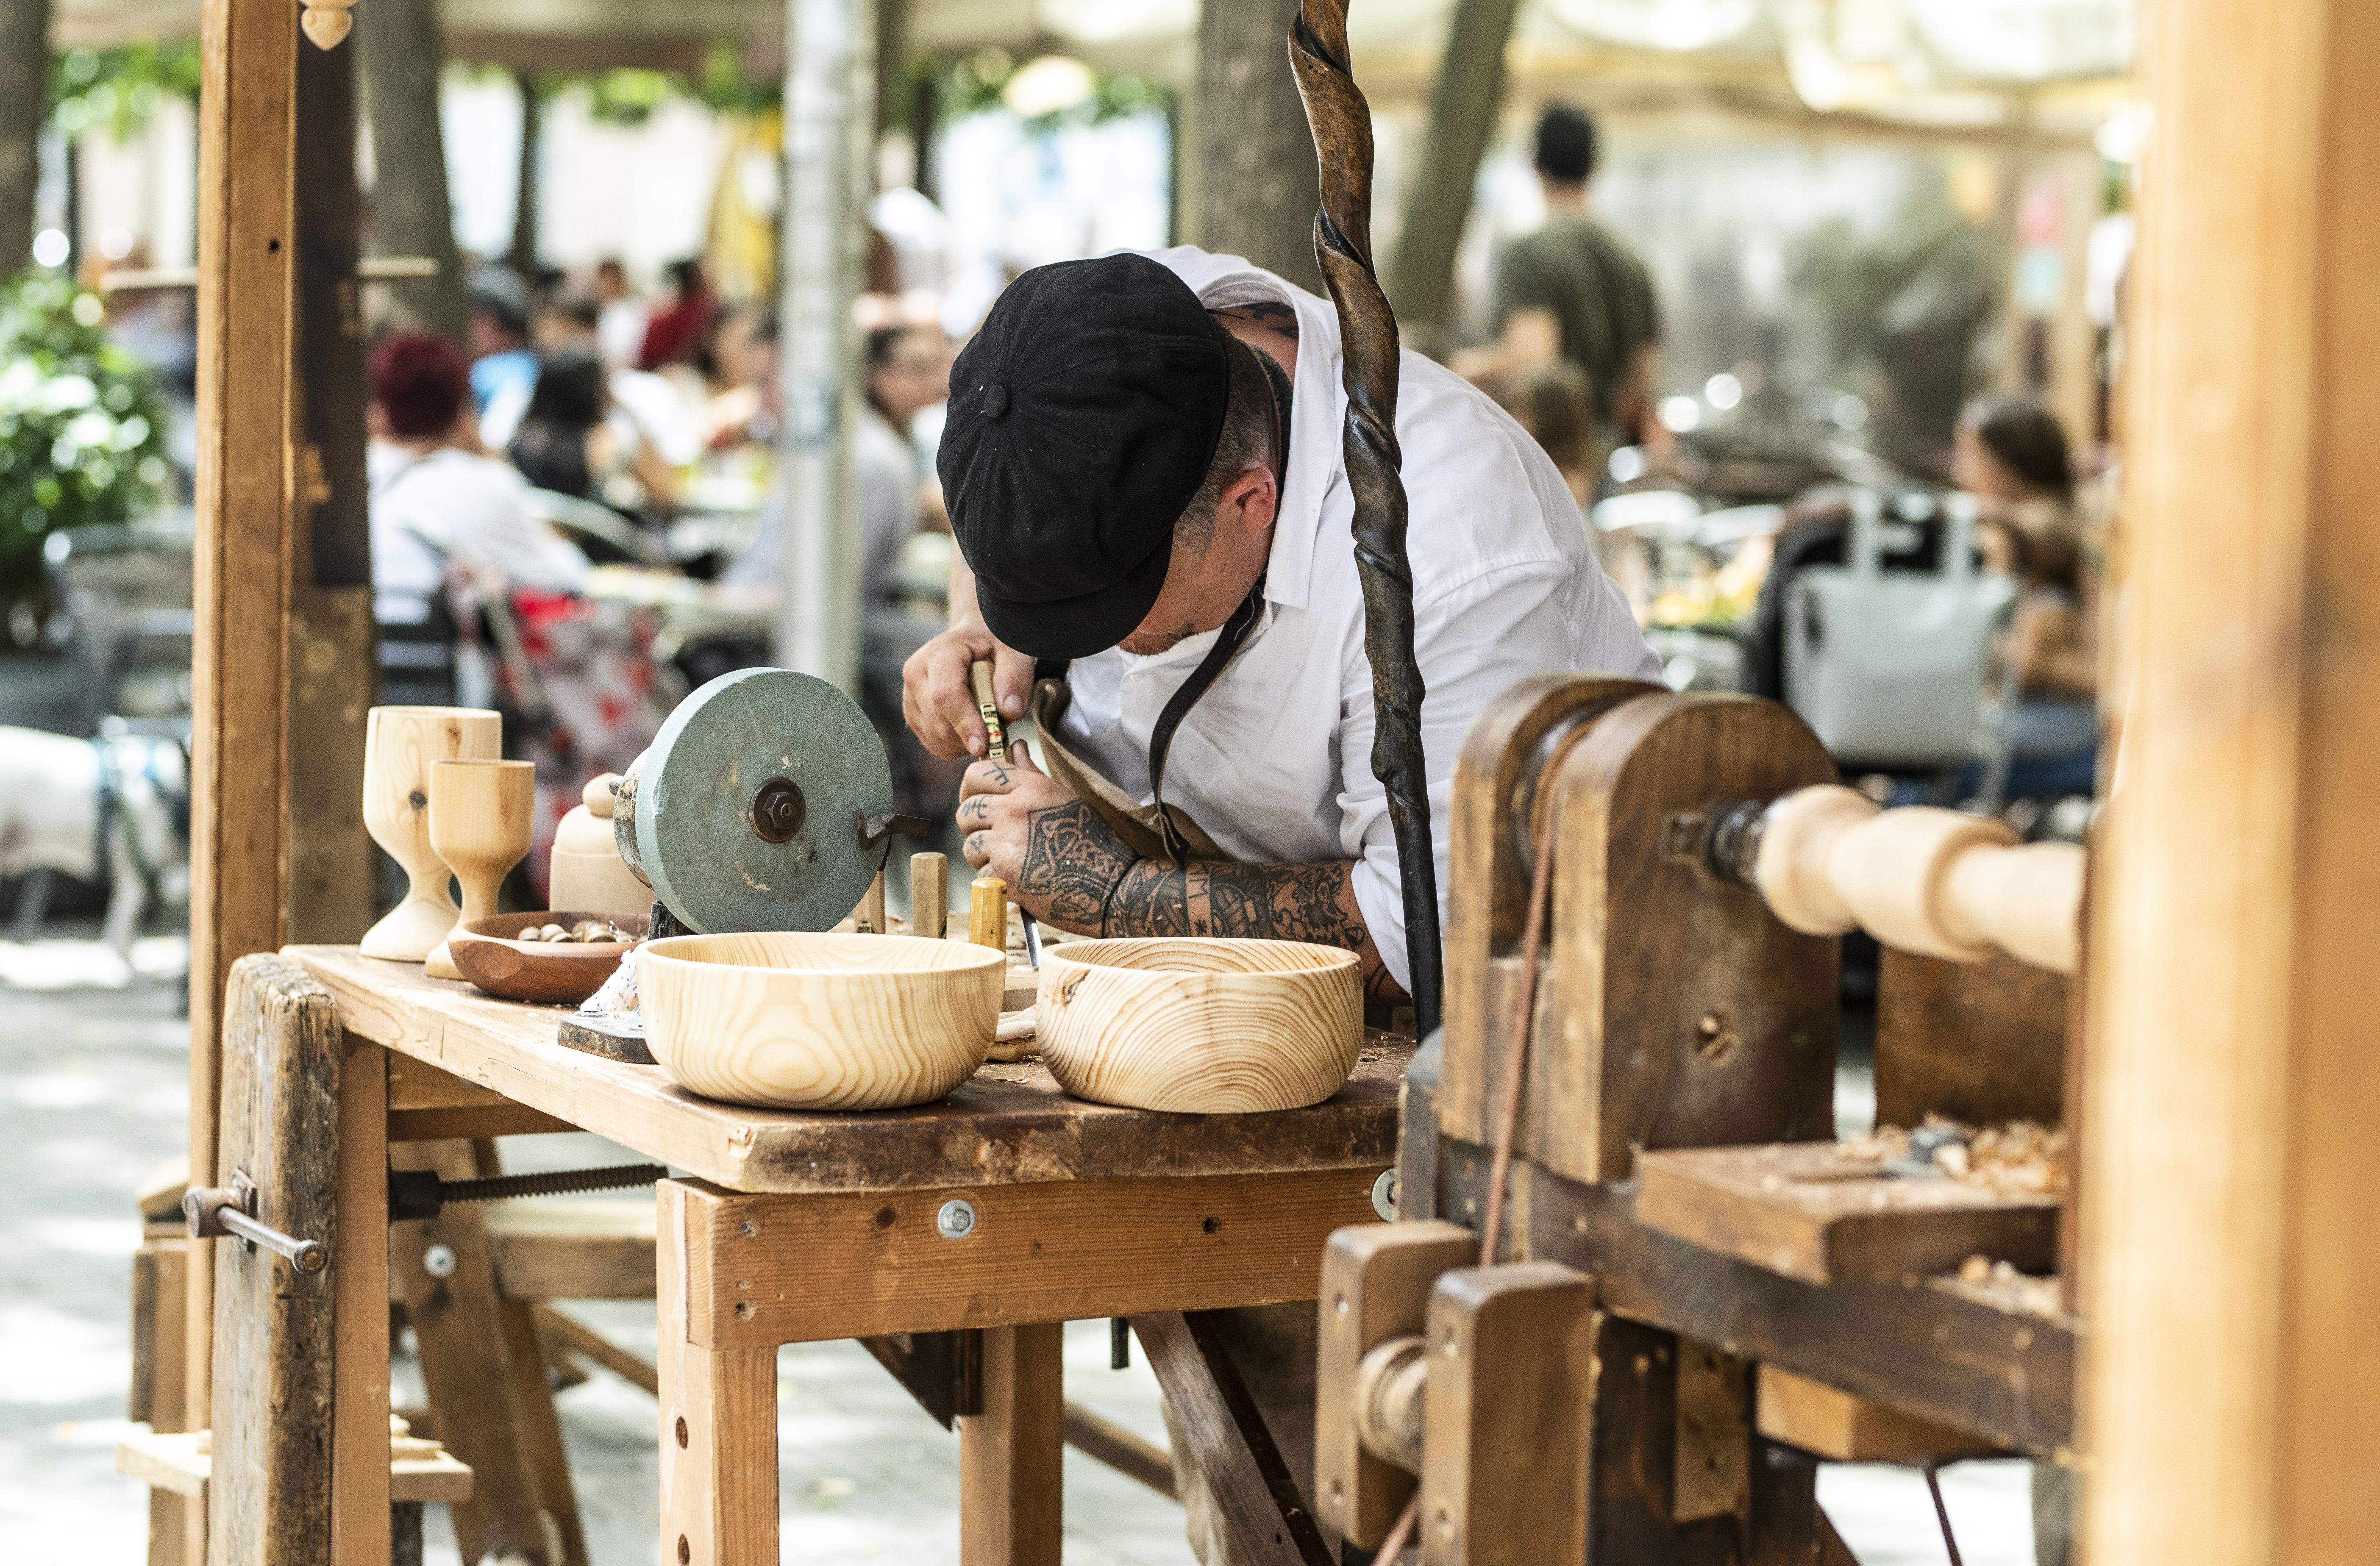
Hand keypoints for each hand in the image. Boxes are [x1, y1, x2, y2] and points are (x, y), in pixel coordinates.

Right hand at [902, 624, 1036, 759]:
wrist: (972, 643)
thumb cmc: (994, 645)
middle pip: (940, 723)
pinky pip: (936, 745)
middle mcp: (917, 676)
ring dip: (968, 742)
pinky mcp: (914, 717)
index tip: (985, 743)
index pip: (946, 694)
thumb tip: (1010, 711)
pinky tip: (973, 727)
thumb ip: (1015, 677)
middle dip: (972, 736)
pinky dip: (959, 746)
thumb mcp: (1013, 651)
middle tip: (1002, 731)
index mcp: (939, 653)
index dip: (965, 722)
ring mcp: (911, 698)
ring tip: (988, 721)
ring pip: (937, 738)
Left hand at [957, 743, 1140, 929]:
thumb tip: (1016, 747)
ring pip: (969, 845)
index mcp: (1028, 787)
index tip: (979, 800)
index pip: (976, 774)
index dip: (972, 788)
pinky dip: (995, 879)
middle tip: (995, 836)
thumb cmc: (1092, 839)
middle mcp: (1012, 810)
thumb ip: (1031, 774)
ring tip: (1012, 859)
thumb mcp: (1064, 797)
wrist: (1111, 884)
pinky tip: (1019, 879)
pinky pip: (981, 873)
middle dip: (975, 825)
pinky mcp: (1003, 875)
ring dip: (985, 854)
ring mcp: (1005, 843)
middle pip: (965, 812)